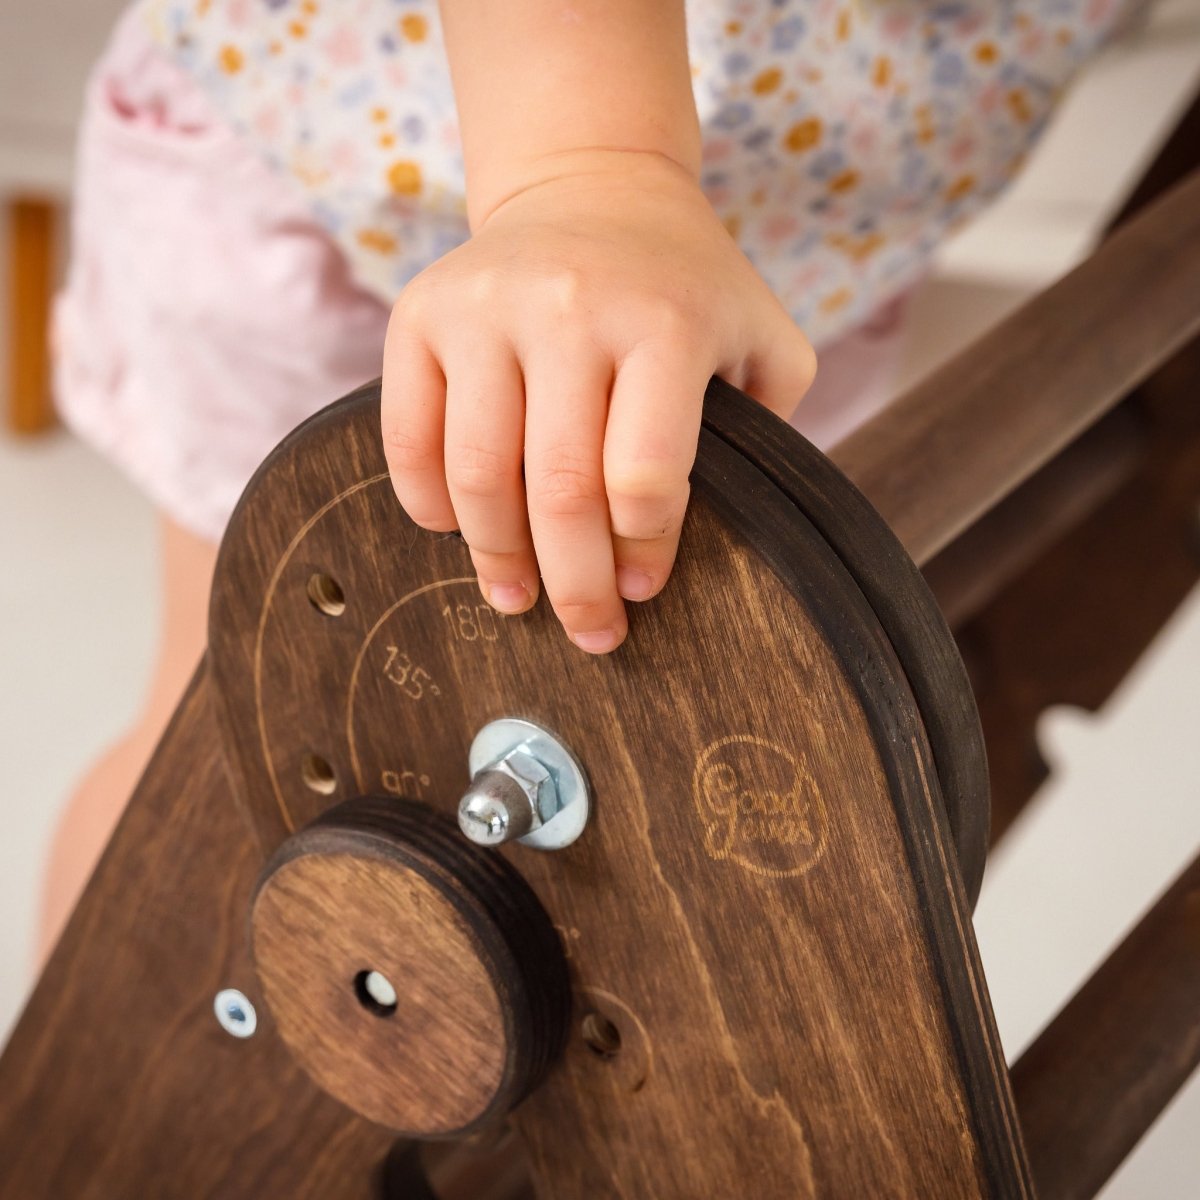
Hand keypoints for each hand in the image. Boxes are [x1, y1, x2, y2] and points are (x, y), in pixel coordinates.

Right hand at [381, 150, 815, 653]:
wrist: (591, 187)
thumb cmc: (682, 283)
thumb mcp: (759, 334)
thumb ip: (770, 422)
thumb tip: (739, 535)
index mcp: (665, 319)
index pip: (646, 476)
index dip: (644, 552)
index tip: (643, 587)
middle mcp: (571, 306)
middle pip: (561, 491)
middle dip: (575, 587)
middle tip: (589, 634)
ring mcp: (485, 308)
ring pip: (476, 476)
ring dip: (497, 561)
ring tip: (517, 600)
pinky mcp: (421, 315)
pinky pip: (408, 439)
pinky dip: (428, 503)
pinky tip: (459, 532)